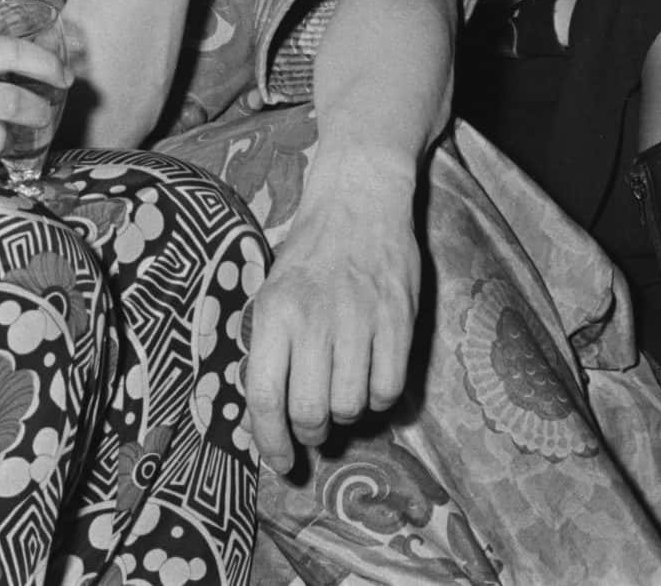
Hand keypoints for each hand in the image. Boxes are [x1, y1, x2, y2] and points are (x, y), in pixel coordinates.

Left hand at [244, 151, 421, 475]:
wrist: (358, 199)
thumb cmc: (309, 253)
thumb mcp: (271, 292)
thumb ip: (269, 349)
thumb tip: (267, 416)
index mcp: (273, 312)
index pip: (263, 396)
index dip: (269, 441)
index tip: (280, 461)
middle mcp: (312, 319)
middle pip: (310, 412)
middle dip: (310, 433)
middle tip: (313, 425)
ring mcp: (358, 319)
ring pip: (350, 407)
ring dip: (346, 413)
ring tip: (342, 389)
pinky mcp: (397, 319)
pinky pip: (388, 388)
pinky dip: (379, 397)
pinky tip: (370, 376)